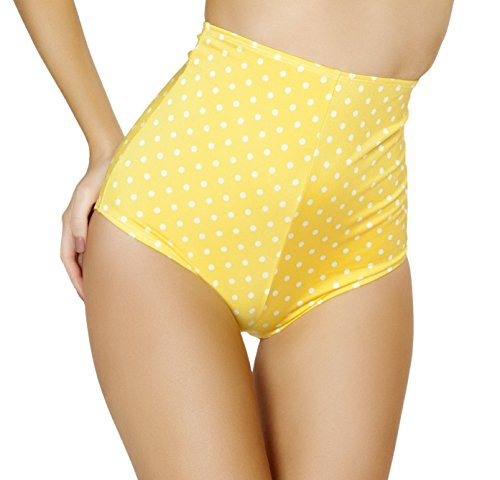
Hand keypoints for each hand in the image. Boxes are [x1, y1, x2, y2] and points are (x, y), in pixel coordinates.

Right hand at [60, 158, 112, 300]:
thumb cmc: (102, 176)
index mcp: (70, 223)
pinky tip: (114, 270)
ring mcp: (88, 225)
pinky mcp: (100, 223)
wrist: (115, 159)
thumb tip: (81, 248)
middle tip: (97, 302)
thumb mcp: (89, 197)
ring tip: (106, 291)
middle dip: (84, 282)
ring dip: (93, 273)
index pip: (69, 258)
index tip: (86, 296)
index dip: (76, 279)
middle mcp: (77, 227)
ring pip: (87, 256)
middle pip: (77, 261)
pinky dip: (102, 261)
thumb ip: (81, 221)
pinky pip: (98, 247)